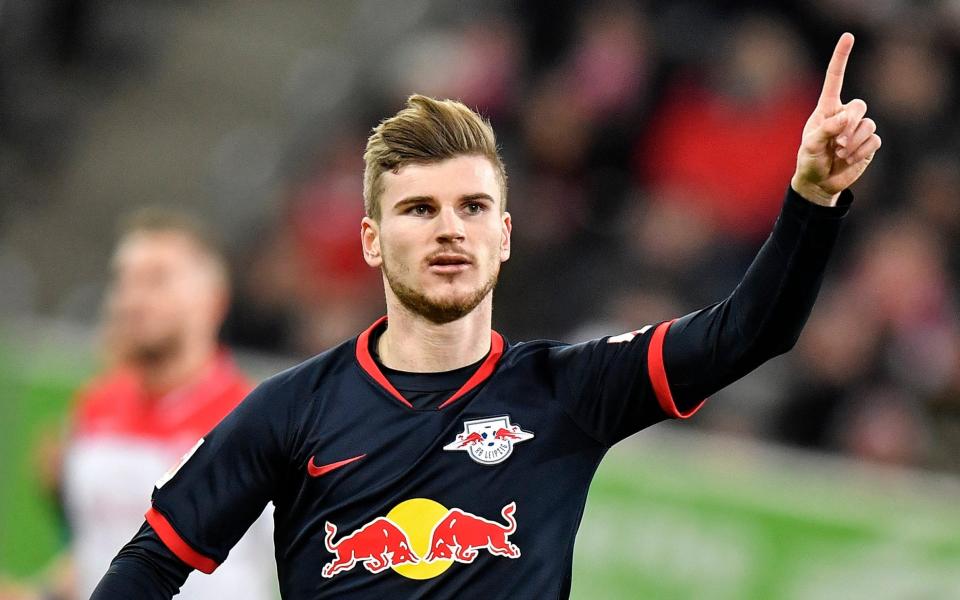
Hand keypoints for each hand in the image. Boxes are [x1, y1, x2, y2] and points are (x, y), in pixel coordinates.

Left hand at [791, 33, 881, 205]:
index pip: (835, 79)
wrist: (819, 182)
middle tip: (836, 144)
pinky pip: (874, 140)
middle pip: (859, 106)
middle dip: (849, 125)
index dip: (841, 58)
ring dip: (853, 142)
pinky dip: (861, 151)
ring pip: (868, 124)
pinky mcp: (869, 143)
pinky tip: (848, 159)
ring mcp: (858, 128)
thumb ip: (826, 130)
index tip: (848, 37)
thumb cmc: (810, 160)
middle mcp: (845, 115)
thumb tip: (845, 119)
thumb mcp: (810, 146)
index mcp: (827, 109)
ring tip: (839, 153)